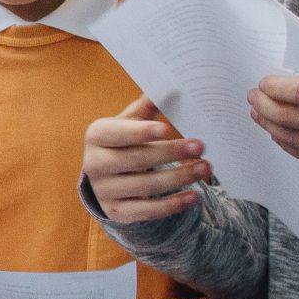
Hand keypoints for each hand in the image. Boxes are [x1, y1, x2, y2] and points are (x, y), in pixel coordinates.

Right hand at [83, 97, 210, 223]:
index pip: (118, 133)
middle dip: (170, 153)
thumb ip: (147, 107)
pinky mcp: (116, 211)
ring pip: (144, 186)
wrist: (107, 177)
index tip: (167, 129)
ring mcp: (104, 190)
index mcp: (96, 136)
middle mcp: (94, 164)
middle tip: (201, 147)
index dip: (140, 132)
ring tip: (205, 169)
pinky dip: (172, 204)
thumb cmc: (124, 142)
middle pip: (135, 159)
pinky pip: (146, 210)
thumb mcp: (129, 122)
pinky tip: (193, 195)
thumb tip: (171, 86)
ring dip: (178, 178)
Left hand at [249, 62, 298, 180]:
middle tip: (253, 97)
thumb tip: (289, 73)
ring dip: (268, 124)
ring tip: (258, 113)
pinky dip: (285, 142)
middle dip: (264, 105)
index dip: (275, 88)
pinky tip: (277, 131)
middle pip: (290, 116)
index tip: (262, 83)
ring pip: (291, 138)